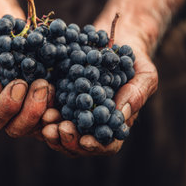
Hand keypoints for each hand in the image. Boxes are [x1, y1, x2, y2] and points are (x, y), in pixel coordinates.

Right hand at [0, 38, 54, 138]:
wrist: (7, 44)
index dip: (8, 105)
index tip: (20, 83)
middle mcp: (5, 119)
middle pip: (17, 128)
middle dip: (31, 109)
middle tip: (41, 84)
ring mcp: (26, 118)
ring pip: (37, 128)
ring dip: (47, 109)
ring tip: (50, 86)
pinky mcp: (44, 113)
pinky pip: (52, 122)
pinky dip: (60, 114)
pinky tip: (65, 100)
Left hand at [41, 31, 157, 155]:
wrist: (116, 38)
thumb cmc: (135, 60)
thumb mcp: (145, 74)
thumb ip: (137, 94)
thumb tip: (121, 113)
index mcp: (114, 123)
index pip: (106, 144)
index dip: (96, 146)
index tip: (85, 140)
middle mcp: (92, 121)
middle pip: (79, 142)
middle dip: (68, 139)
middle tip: (58, 129)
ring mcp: (74, 110)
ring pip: (61, 129)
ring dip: (52, 128)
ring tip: (46, 119)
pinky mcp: (60, 95)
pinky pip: (50, 107)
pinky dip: (44, 108)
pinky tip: (40, 102)